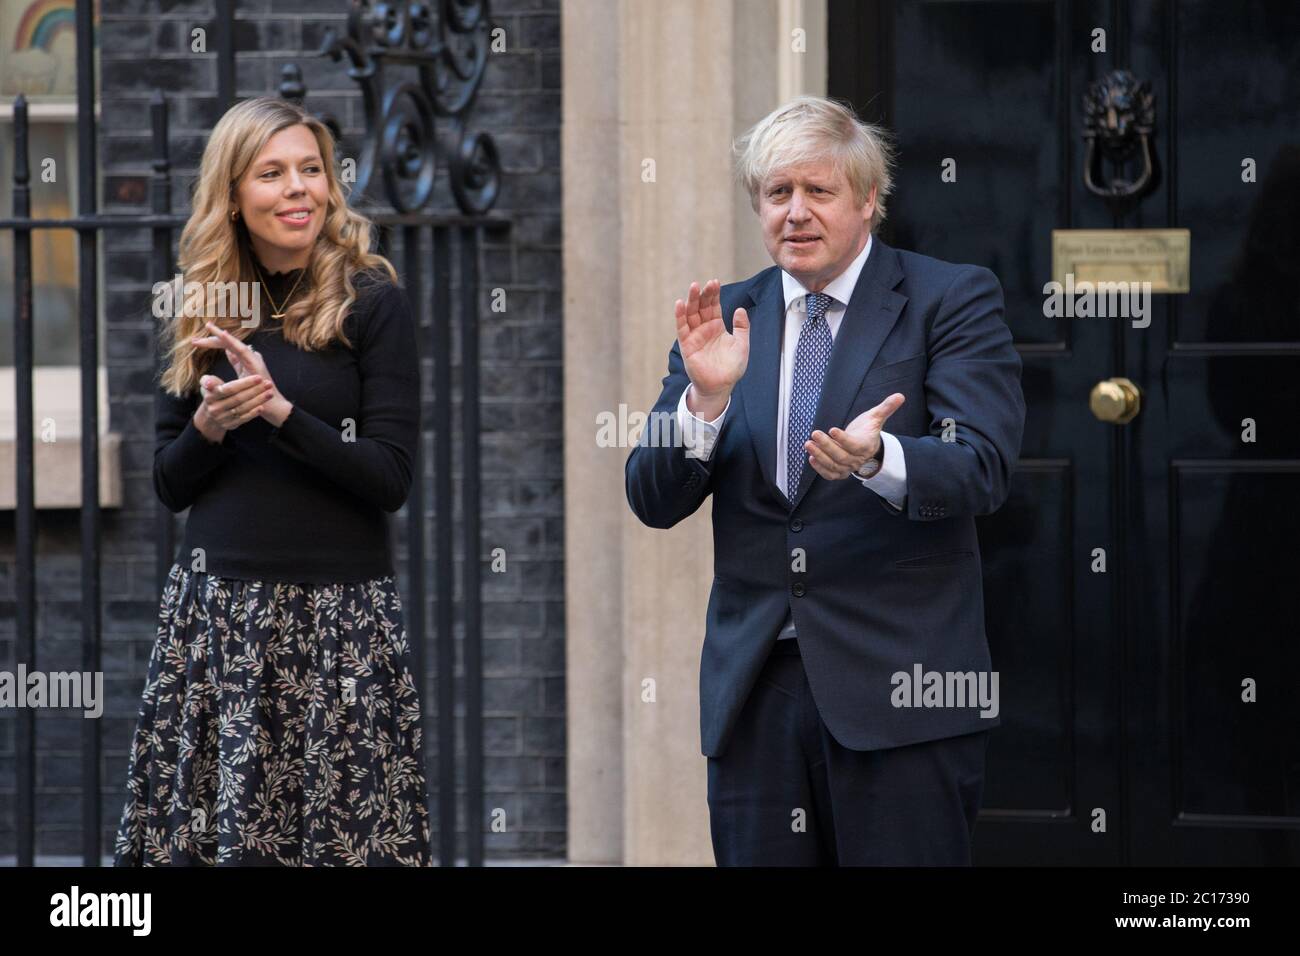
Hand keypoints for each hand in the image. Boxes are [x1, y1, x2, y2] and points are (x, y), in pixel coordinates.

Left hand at [190, 321, 293, 426]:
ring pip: (234, 343)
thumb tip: (228, 351)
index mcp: (245, 358)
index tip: (196, 341)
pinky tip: (222, 334)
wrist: (271, 405)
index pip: (226, 346)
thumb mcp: (242, 376)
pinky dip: (232, 341)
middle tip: (194, 338)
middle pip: (228, 343)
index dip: (212, 342)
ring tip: (209, 327)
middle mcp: (250, 356)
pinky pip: (242, 350)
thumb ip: (237, 363)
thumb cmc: (258, 393)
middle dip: (212, 337)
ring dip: (221, 334)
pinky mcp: (255, 363)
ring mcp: (253, 358)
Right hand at [194, 373, 273, 439]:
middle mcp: (215, 408)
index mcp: (210, 396)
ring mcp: (222, 418)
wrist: (210, 415)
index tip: (259, 377)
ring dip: (258, 400)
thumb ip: (208, 380)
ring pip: (243, 408)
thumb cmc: (213, 393)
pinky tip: (262, 406)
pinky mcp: (229, 425)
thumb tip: (208, 383)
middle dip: (256, 390)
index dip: (245, 383)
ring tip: (270, 393)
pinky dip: (253, 413)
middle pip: (239, 398)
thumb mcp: (206, 384)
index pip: (230, 389)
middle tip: (269, 384)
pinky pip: (243, 418)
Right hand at [676, 279, 748, 416]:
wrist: (722, 386)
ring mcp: (694, 336)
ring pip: (691, 314)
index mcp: (717, 326)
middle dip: (703, 294)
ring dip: (691, 300)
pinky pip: (682, 328)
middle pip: (701, 306)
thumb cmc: (732, 367)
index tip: (715, 282)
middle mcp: (704, 328)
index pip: (713, 305)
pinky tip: (680, 304)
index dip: (714, 294)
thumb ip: (742, 327)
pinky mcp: (687, 345)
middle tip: (707, 283)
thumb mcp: (742, 344)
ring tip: (694, 287)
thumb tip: (740, 309)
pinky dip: (680, 316)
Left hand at [805, 393, 904, 479]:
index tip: (832, 429)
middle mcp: (857, 459)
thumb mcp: (876, 417)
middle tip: (814, 434)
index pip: (854, 445)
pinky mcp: (840, 472)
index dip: (843, 439)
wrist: (866, 447)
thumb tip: (900, 396)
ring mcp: (848, 467)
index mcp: (866, 445)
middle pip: (841, 456)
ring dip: (819, 456)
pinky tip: (811, 457)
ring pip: (833, 465)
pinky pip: (830, 474)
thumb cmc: (868, 430)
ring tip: (808, 444)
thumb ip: (886, 408)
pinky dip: (820, 468)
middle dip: (826, 446)